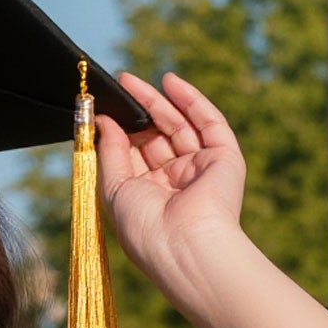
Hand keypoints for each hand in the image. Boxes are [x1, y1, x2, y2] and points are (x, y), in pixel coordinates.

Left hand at [94, 68, 248, 304]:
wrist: (184, 245)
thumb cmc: (144, 227)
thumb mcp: (114, 188)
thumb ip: (109, 152)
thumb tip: (103, 121)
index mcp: (150, 197)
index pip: (135, 156)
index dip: (122, 131)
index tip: (104, 109)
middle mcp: (176, 183)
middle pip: (157, 137)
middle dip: (139, 111)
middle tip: (120, 85)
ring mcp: (201, 169)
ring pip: (180, 125)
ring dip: (159, 101)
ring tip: (132, 81)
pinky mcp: (224, 158)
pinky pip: (209, 122)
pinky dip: (190, 100)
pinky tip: (170, 81)